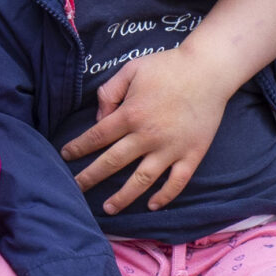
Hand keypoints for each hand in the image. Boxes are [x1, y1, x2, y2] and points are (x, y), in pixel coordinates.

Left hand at [59, 45, 229, 213]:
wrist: (209, 70)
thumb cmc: (168, 66)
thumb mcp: (132, 69)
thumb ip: (110, 92)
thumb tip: (99, 118)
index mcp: (131, 114)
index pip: (96, 137)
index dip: (78, 148)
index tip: (65, 156)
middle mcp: (147, 135)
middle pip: (112, 163)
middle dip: (90, 177)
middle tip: (75, 189)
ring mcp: (171, 148)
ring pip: (142, 180)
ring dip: (123, 197)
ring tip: (108, 209)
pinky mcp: (192, 154)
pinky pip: (177, 181)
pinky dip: (165, 196)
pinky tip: (152, 205)